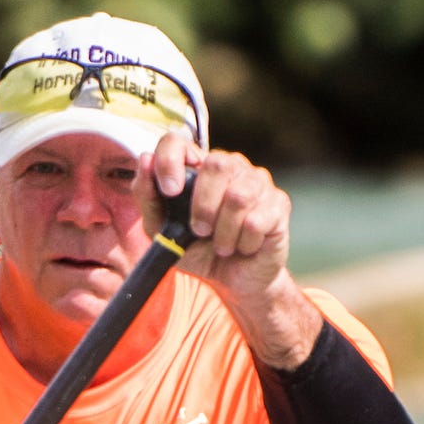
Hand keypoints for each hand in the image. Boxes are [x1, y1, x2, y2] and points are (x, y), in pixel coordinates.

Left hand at [137, 134, 321, 369]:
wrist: (232, 281)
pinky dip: (242, 243)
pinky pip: (257, 220)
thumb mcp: (161, 231)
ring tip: (221, 245)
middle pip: (218, 164)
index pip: (177, 142)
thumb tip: (144, 159)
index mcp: (197, 167)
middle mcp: (230, 166)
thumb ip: (148, 198)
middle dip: (203, 206)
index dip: (170, 161)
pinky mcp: (278, 204)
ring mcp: (257, 182)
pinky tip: (242, 247)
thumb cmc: (195, 250)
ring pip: (239, 196)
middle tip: (200, 230)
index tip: (170, 191)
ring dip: (223, 231)